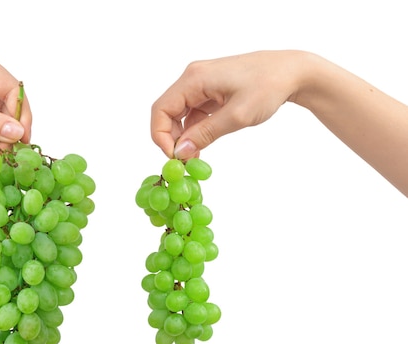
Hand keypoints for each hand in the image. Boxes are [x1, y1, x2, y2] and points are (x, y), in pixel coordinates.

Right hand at [150, 50, 302, 159]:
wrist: (292, 72)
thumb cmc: (268, 86)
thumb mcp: (237, 116)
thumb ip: (205, 134)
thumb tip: (180, 152)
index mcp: (194, 78)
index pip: (161, 109)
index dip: (161, 136)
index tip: (173, 157)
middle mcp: (193, 78)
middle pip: (167, 112)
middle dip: (171, 138)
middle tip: (184, 160)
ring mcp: (201, 83)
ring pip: (178, 114)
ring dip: (183, 136)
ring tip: (195, 156)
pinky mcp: (209, 90)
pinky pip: (192, 112)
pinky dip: (194, 130)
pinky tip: (203, 143)